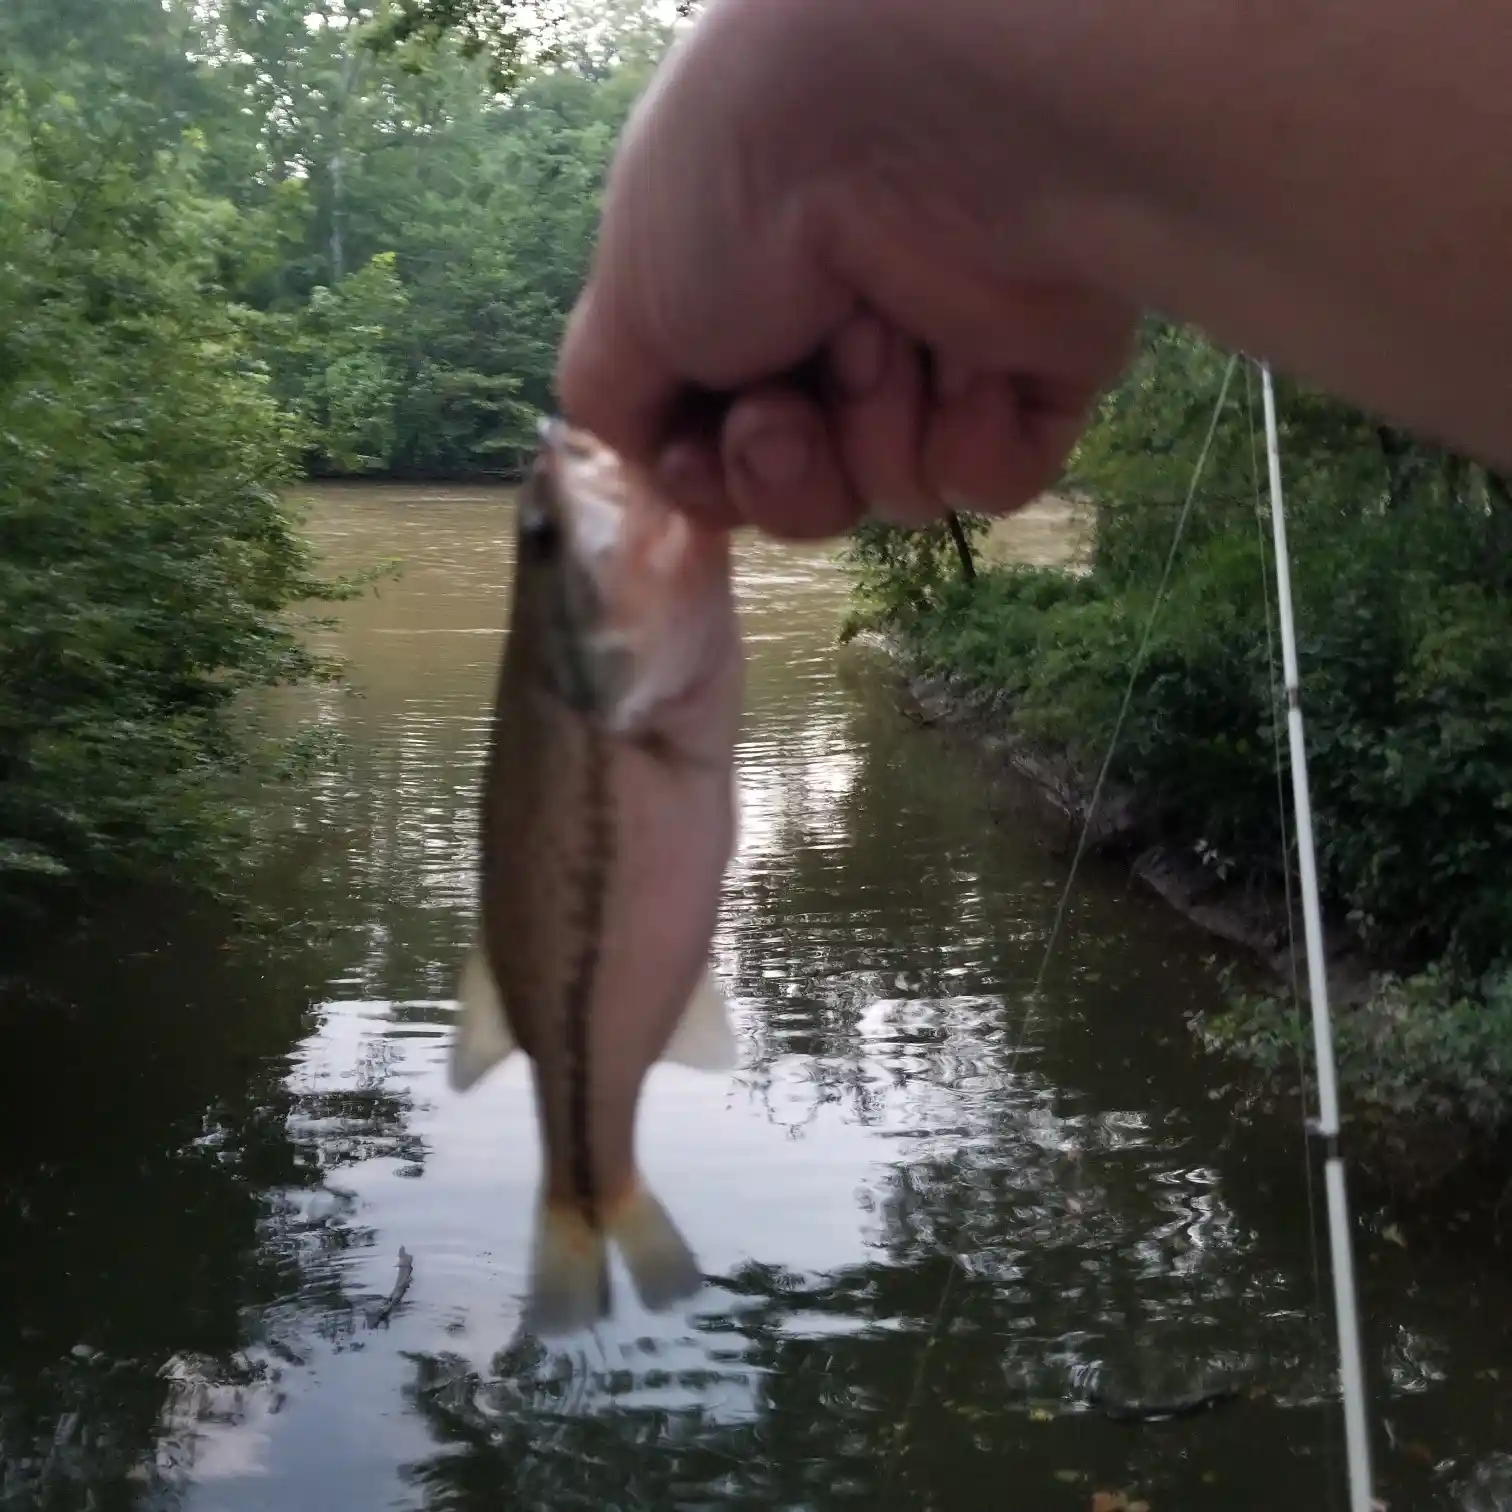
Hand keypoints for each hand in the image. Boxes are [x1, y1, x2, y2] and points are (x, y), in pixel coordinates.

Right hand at [555, 0, 1136, 539]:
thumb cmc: (743, 189)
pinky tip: (967, 366)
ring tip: (882, 339)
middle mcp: (840, 328)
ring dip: (870, 434)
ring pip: (890, 497)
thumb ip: (616, 399)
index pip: (719, 452)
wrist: (913, 119)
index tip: (700, 441)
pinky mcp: (1039, 375)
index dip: (705, 474)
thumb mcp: (625, 302)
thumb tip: (658, 460)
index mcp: (748, 302)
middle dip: (779, 467)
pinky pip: (987, 485)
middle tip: (788, 403)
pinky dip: (967, 444)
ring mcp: (942, 353)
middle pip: (800, 493)